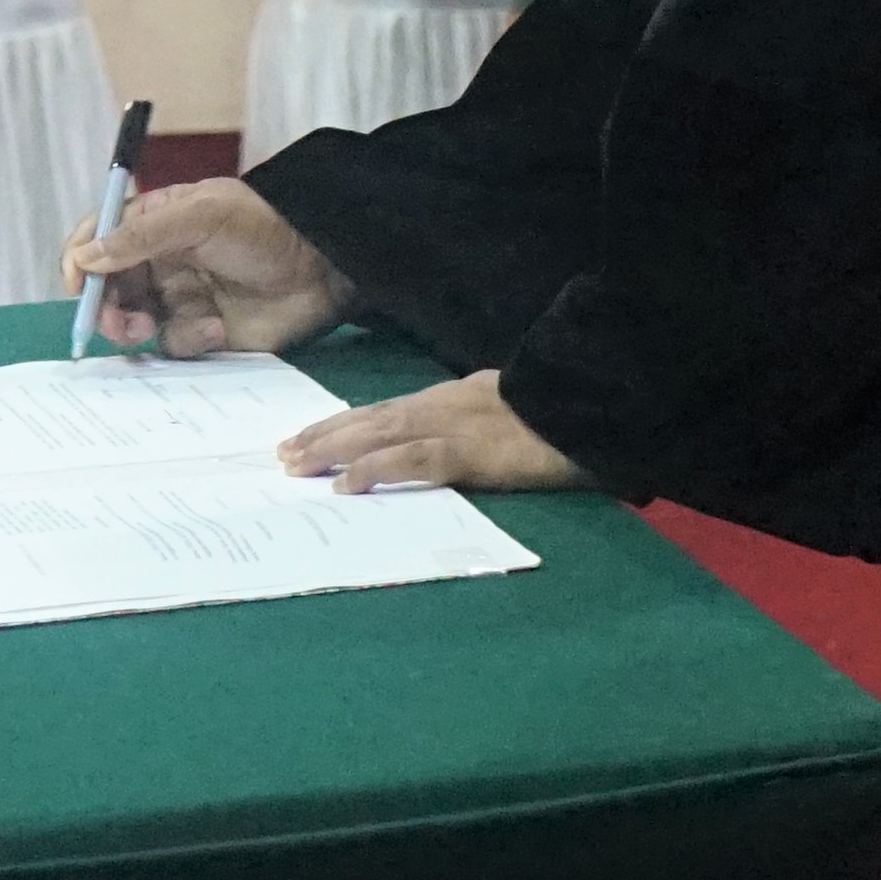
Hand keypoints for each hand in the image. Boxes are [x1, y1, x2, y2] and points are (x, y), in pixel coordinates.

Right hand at [66, 177, 349, 361]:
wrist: (323, 267)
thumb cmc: (263, 227)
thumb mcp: (201, 216)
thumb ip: (142, 235)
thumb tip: (86, 256)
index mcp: (155, 223)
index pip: (99, 238)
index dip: (81, 259)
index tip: (77, 283)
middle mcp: (160, 261)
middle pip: (107, 287)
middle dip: (102, 305)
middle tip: (113, 320)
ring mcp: (179, 298)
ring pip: (132, 321)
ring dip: (134, 327)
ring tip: (148, 326)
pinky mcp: (202, 332)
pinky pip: (172, 345)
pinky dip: (188, 341)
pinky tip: (217, 330)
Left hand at [279, 369, 586, 494]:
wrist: (597, 406)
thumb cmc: (562, 415)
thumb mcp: (510, 413)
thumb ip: (479, 423)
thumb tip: (452, 442)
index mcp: (455, 397)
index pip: (387, 408)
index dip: (344, 422)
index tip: (307, 434)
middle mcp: (446, 404)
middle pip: (372, 417)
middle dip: (325, 434)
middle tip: (283, 452)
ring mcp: (456, 425)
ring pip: (380, 433)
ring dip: (334, 448)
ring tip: (296, 466)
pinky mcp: (471, 452)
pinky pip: (413, 460)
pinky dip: (375, 469)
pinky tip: (346, 482)